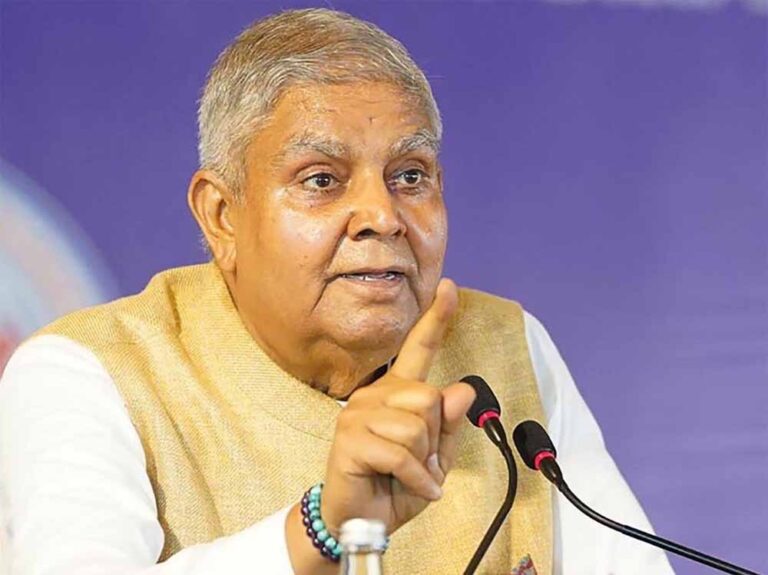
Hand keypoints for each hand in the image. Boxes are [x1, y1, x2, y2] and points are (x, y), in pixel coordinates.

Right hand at [321, 278, 475, 535]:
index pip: (418, 349)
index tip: (449, 287)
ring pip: (417, 426)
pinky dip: (417, 479)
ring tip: (410, 475)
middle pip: (430, 398)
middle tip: (421, 462)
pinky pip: (402, 454)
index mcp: (396, 393)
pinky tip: (409, 487)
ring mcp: (357, 414)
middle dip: (435, 438)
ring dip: (424, 461)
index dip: (436, 319)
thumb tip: (462, 388)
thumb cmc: (397, 485)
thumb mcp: (436, 458)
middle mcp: (374, 394)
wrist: (362, 520)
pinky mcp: (349, 439)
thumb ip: (449, 424)